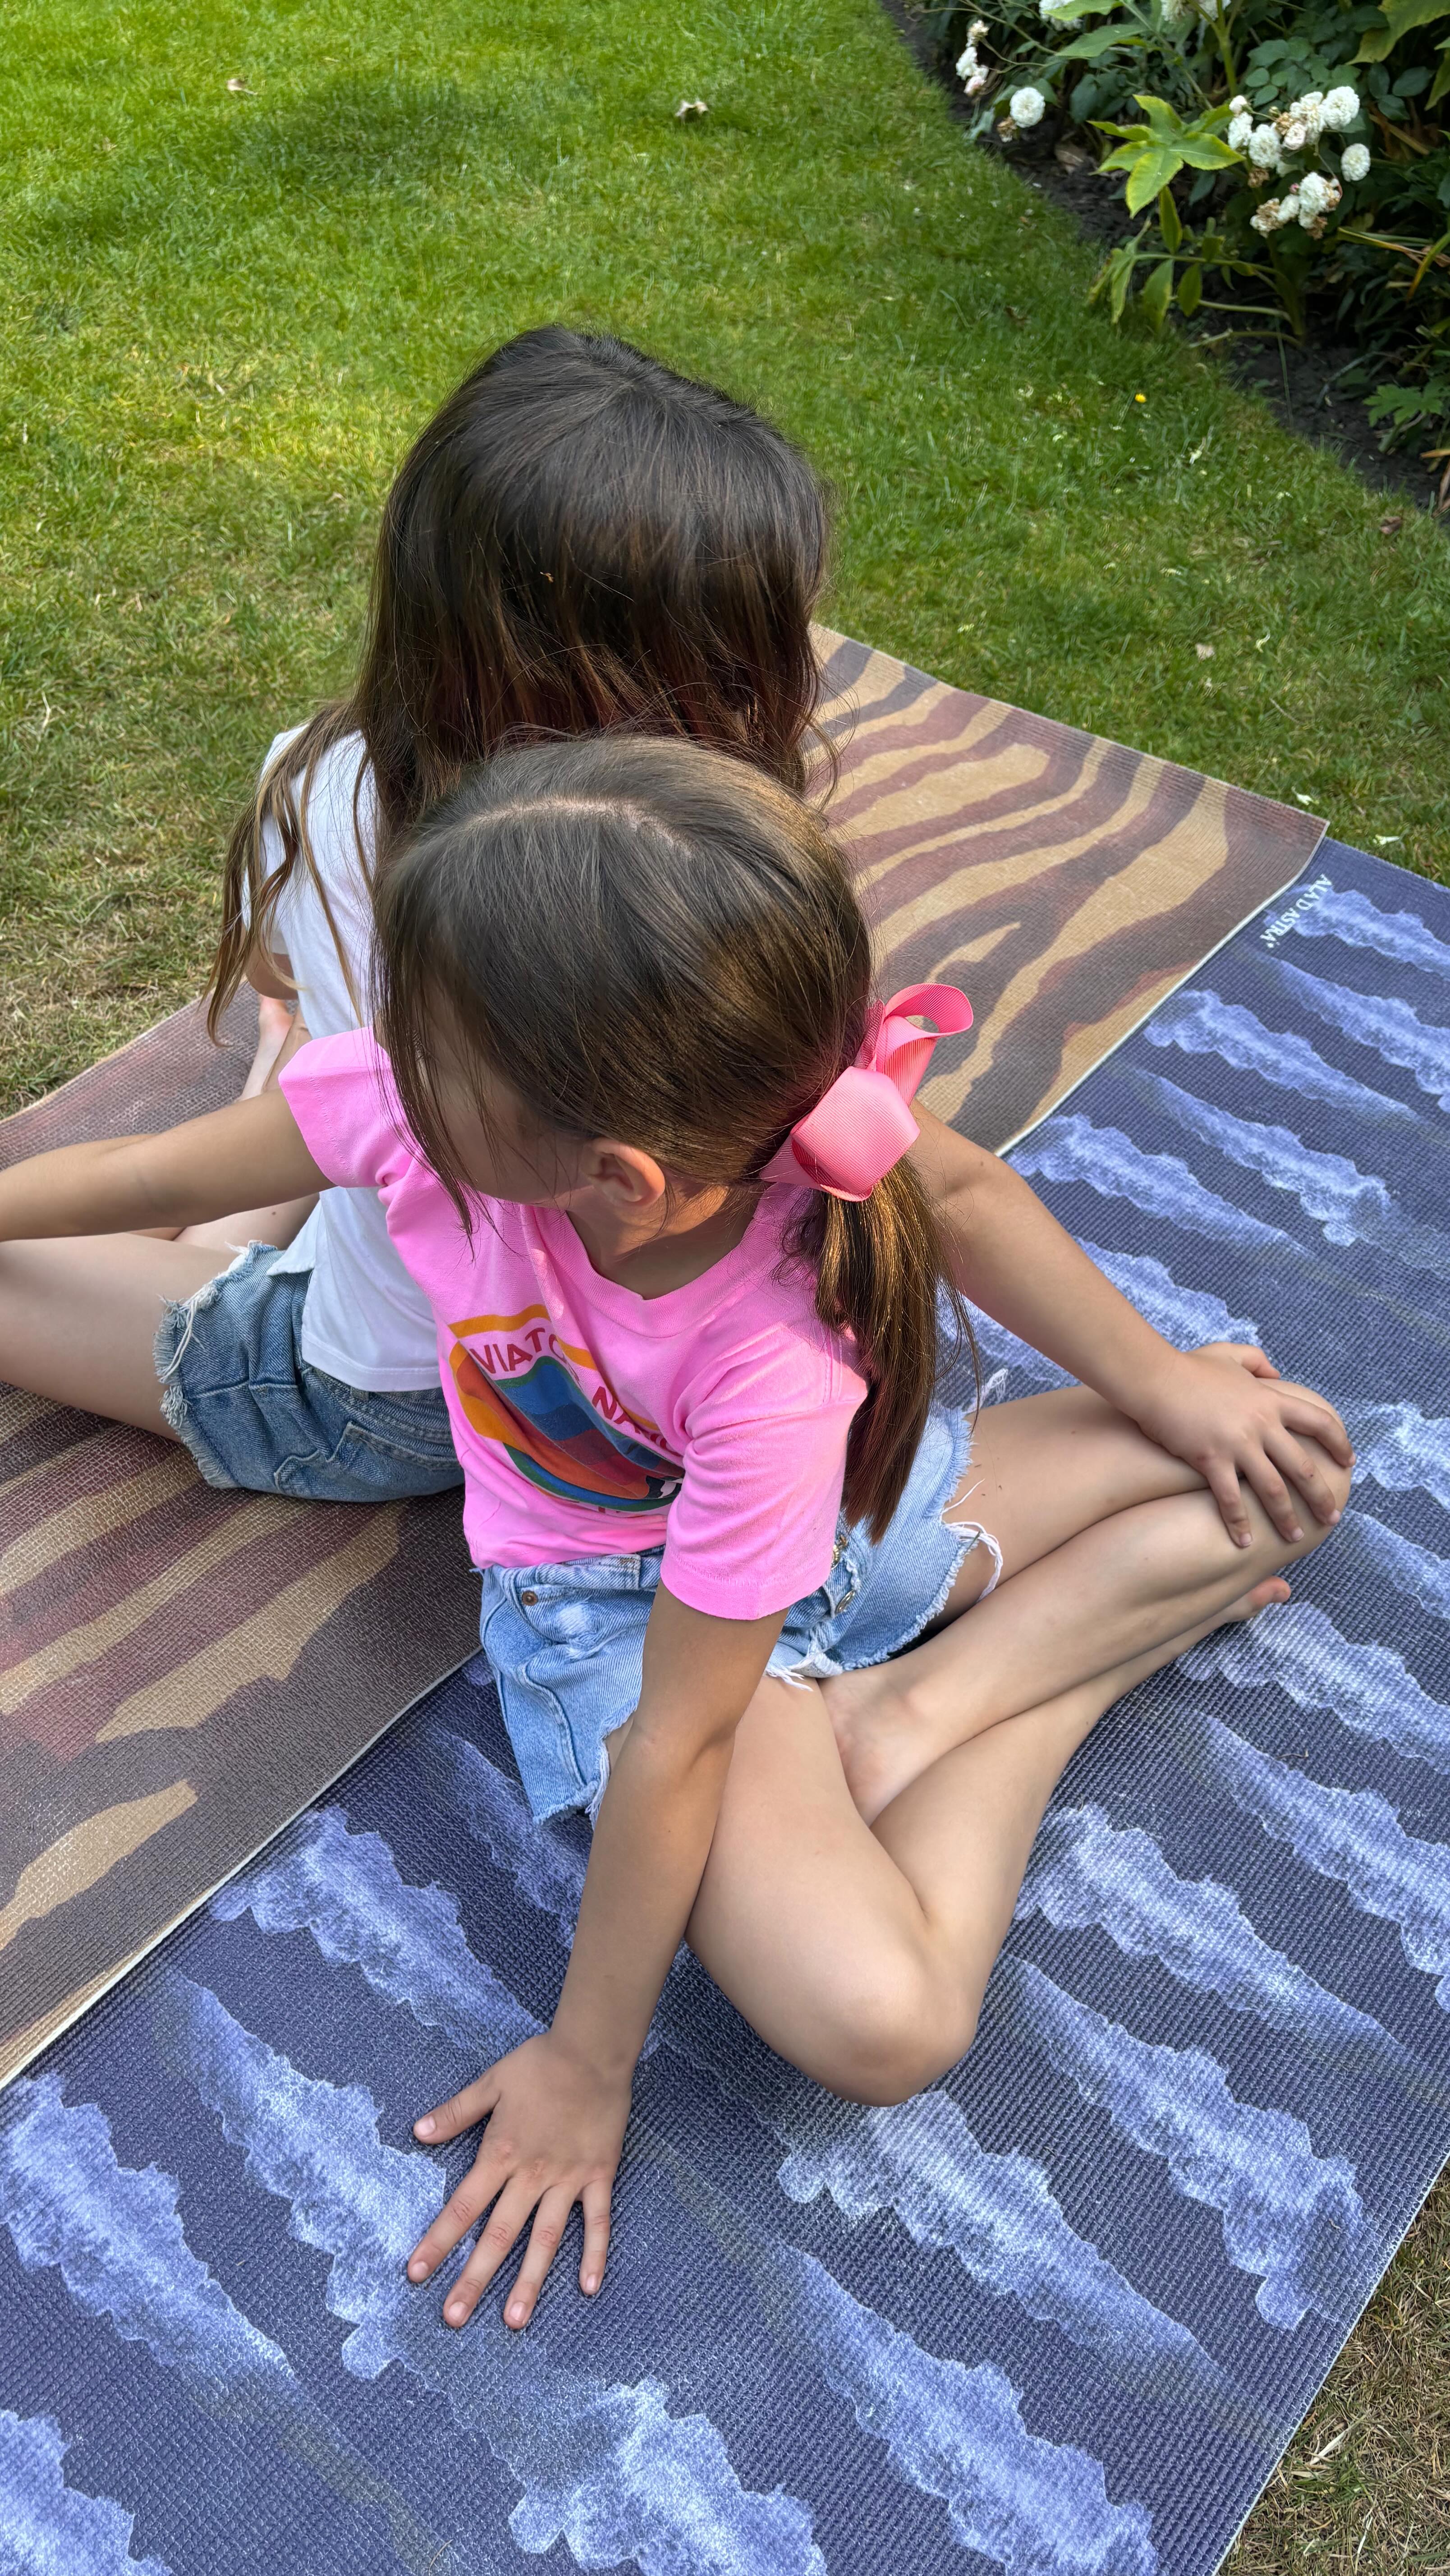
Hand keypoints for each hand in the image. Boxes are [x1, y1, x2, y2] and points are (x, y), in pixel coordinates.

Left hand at [406, 2032, 630, 2328]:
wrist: (593, 2050)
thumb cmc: (540, 2064)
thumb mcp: (491, 2082)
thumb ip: (456, 2111)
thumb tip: (418, 2131)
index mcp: (501, 2154)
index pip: (462, 2206)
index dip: (438, 2241)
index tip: (415, 2273)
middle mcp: (532, 2175)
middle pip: (499, 2235)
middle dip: (474, 2278)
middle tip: (453, 2318)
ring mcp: (568, 2179)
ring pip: (545, 2239)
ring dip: (529, 2280)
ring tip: (514, 2320)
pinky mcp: (599, 2176)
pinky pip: (597, 2221)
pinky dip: (595, 2253)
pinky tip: (589, 2287)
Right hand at [1131, 1342, 1352, 1547]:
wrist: (1155, 1378)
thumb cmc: (1188, 1367)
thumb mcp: (1229, 1354)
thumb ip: (1257, 1360)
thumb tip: (1276, 1372)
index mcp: (1270, 1400)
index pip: (1319, 1422)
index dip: (1340, 1443)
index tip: (1349, 1462)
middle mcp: (1261, 1425)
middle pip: (1303, 1466)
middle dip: (1321, 1496)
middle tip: (1332, 1518)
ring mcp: (1238, 1444)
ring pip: (1273, 1489)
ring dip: (1287, 1516)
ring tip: (1296, 1536)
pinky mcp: (1211, 1460)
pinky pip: (1230, 1499)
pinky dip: (1239, 1523)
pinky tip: (1244, 1542)